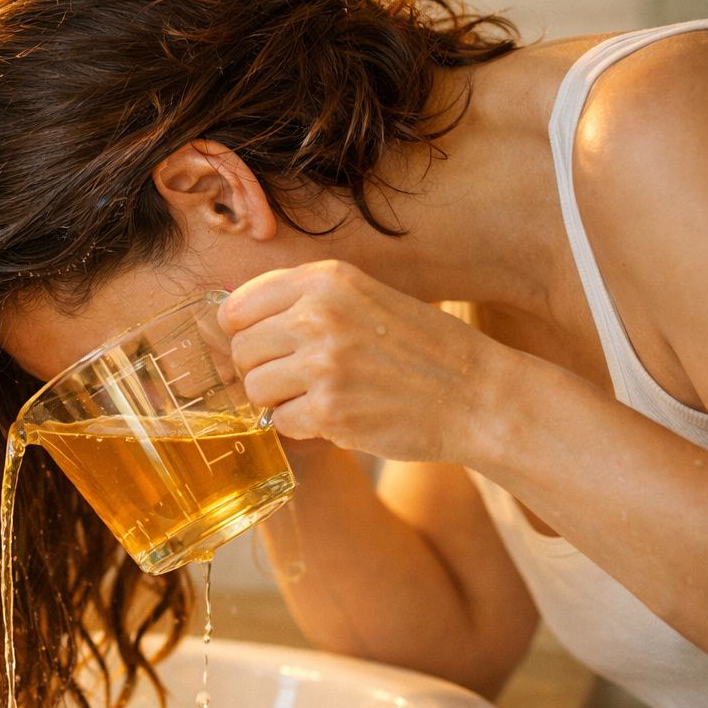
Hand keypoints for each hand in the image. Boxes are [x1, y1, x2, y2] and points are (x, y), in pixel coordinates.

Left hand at [219, 260, 502, 463]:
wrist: (477, 394)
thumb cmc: (419, 350)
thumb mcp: (364, 299)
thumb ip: (304, 302)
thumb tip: (230, 320)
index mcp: (325, 280)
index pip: (238, 306)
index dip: (244, 334)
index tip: (266, 348)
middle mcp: (319, 315)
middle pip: (241, 350)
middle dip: (262, 370)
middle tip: (298, 379)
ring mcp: (323, 363)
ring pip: (254, 388)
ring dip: (280, 401)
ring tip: (320, 396)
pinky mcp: (329, 409)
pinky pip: (280, 422)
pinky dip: (302, 427)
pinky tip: (336, 417)